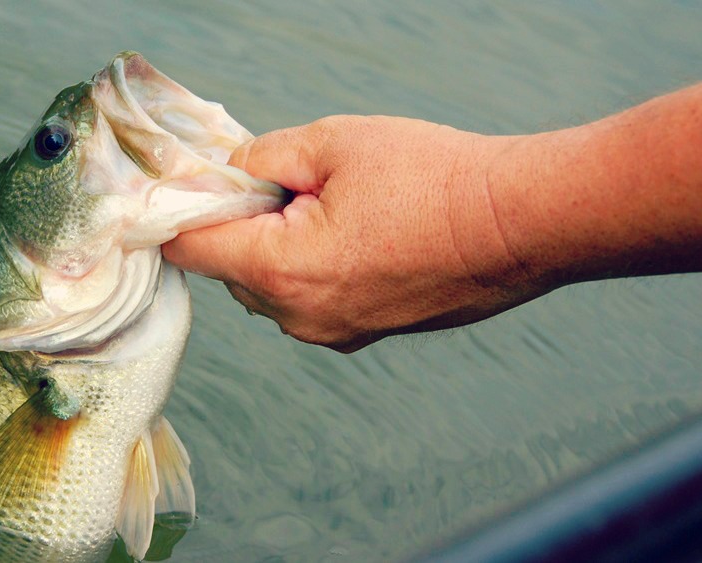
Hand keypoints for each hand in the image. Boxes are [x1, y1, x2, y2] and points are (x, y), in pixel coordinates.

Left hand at [162, 116, 538, 351]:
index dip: (182, 212)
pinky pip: (309, 301)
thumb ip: (262, 158)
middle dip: (240, 226)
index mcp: (281, 271)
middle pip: (230, 271)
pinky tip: (355, 232)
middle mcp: (300, 317)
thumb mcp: (333, 143)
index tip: (194, 185)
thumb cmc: (434, 180)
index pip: (191, 250)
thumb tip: (230, 172)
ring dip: (277, 249)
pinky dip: (311, 269)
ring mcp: (334, 333)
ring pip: (270, 289)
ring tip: (328, 206)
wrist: (519, 224)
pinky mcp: (363, 334)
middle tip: (281, 182)